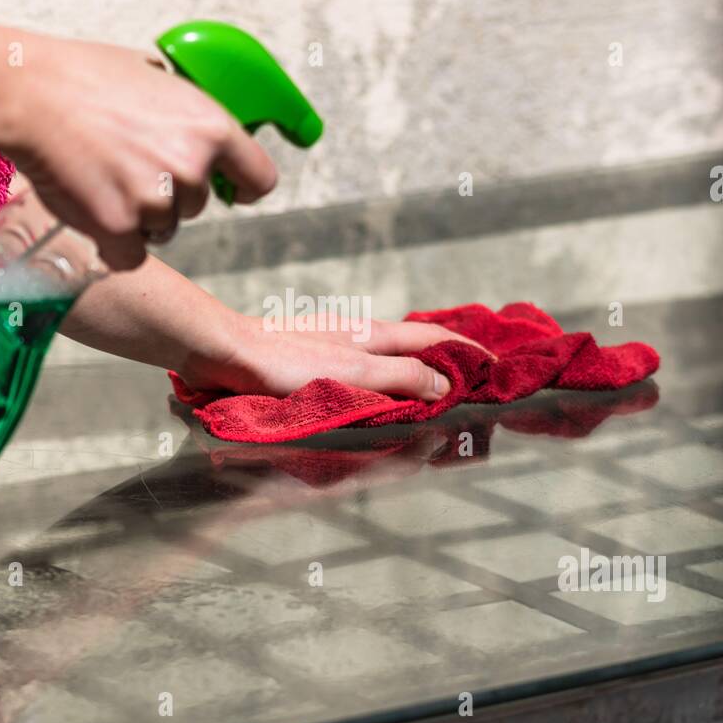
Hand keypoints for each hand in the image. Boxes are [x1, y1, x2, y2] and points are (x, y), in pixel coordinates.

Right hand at [5, 38, 275, 269]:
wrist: (28, 93)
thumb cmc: (83, 76)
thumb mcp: (154, 75)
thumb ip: (185, 108)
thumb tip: (195, 122)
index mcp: (212, 127)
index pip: (260, 178)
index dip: (244, 188)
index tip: (232, 192)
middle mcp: (192, 167)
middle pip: (197, 206)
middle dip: (169, 194)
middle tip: (125, 163)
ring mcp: (156, 200)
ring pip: (162, 229)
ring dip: (138, 216)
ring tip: (101, 174)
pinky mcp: (119, 227)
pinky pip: (128, 255)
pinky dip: (111, 243)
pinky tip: (90, 208)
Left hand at [178, 315, 493, 401]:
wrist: (225, 352)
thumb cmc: (285, 363)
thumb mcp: (354, 373)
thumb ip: (401, 378)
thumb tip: (448, 383)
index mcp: (374, 335)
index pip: (434, 339)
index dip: (467, 351)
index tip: (497, 365)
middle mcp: (358, 336)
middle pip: (416, 344)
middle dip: (447, 357)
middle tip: (475, 377)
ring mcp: (334, 345)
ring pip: (389, 354)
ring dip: (417, 366)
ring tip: (437, 385)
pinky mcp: (311, 358)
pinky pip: (364, 365)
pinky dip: (385, 375)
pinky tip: (378, 387)